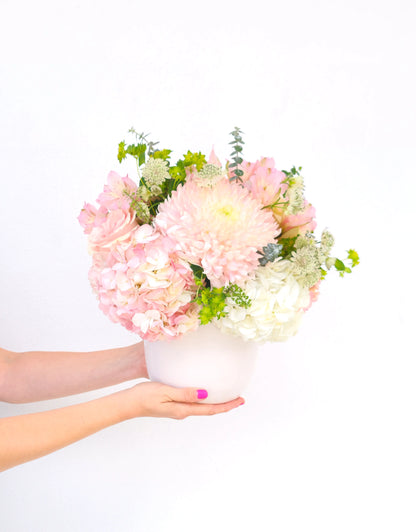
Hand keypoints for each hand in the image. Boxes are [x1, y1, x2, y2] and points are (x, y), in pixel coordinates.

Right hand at [119, 381, 244, 419]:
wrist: (128, 403)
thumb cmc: (144, 396)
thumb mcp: (165, 392)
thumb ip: (185, 393)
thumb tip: (205, 394)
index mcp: (183, 410)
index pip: (210, 409)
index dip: (227, 406)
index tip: (240, 400)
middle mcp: (182, 411)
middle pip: (209, 410)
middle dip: (225, 405)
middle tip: (239, 398)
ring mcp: (177, 409)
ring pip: (201, 408)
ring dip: (215, 403)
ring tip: (226, 395)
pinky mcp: (172, 405)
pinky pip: (193, 403)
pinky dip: (203, 399)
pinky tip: (203, 392)